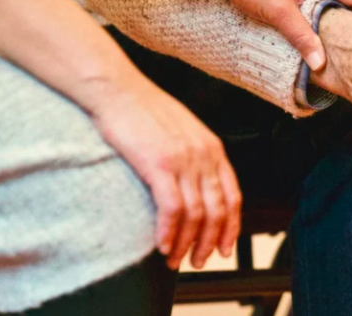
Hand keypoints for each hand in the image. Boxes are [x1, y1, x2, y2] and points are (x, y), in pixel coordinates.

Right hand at [84, 74, 241, 269]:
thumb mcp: (182, 131)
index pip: (233, 196)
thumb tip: (194, 186)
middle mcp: (204, 155)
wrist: (117, 89)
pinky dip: (169, 232)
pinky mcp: (159, 164)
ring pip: (196, 214)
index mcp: (213, 148)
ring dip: (186, 243)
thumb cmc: (143, 110)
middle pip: (218, 210)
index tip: (224, 247)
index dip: (231, 227)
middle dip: (209, 242)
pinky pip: (172, 208)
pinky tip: (162, 245)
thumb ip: (194, 156)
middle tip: (198, 261)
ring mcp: (183, 160)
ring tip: (175, 259)